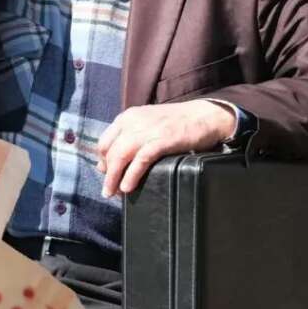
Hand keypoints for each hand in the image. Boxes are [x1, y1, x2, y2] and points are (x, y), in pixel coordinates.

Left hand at [95, 100, 237, 197]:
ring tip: (114, 193)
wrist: (205, 115)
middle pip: (110, 151)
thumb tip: (106, 164)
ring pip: (120, 156)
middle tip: (108, 190)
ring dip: (114, 178)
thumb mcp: (146, 125)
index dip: (102, 161)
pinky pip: (140, 160)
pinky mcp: (162, 140)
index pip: (104, 142)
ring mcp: (147, 130)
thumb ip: (128, 140)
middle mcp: (133, 122)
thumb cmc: (176, 123)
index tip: (105, 175)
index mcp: (127, 118)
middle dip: (107, 174)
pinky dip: (131, 175)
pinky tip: (128, 187)